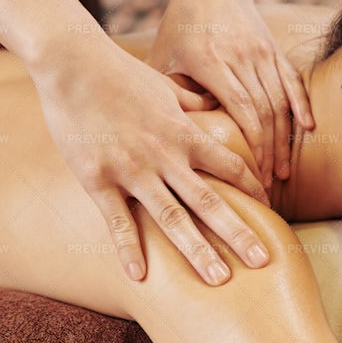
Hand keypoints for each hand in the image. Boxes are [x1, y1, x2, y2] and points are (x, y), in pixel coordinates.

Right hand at [29, 38, 269, 284]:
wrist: (72, 63)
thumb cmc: (122, 73)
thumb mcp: (166, 86)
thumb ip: (193, 103)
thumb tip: (214, 106)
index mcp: (184, 134)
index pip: (231, 166)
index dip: (253, 188)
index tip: (269, 208)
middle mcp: (165, 157)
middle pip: (210, 202)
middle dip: (239, 233)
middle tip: (262, 261)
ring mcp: (132, 171)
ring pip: (171, 218)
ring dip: (197, 250)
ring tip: (219, 279)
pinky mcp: (97, 179)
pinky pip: (117, 220)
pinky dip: (128, 249)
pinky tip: (140, 276)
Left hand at [149, 0, 313, 187]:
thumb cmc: (180, 25)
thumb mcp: (163, 58)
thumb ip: (172, 94)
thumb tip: (189, 132)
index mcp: (213, 62)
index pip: (242, 111)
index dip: (252, 146)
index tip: (251, 174)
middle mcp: (243, 58)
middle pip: (264, 113)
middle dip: (268, 152)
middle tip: (268, 184)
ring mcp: (263, 53)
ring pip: (281, 103)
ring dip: (284, 140)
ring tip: (283, 171)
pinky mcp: (274, 50)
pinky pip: (293, 82)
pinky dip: (302, 107)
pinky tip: (309, 130)